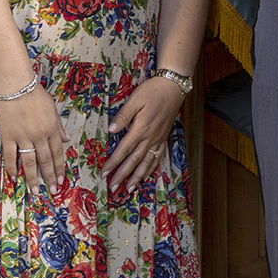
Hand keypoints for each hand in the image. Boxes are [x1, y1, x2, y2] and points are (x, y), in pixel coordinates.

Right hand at [0, 83, 66, 192]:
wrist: (16, 85)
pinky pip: (10, 156)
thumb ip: (58, 126)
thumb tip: (66, 141)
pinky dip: (11, 168)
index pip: (57, 153)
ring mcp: (24, 137)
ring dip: (33, 178)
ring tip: (35, 191)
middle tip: (52, 191)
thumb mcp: (52, 108)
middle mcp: (40, 136)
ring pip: (30, 162)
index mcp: (52, 129)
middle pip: (46, 161)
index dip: (59, 168)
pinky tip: (14, 177)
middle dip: (50, 177)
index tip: (61, 180)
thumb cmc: (35, 94)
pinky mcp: (9, 136)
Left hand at [106, 73, 185, 193]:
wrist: (174, 88)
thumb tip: (111, 130)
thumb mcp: (135, 99)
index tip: (104, 173)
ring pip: (147, 163)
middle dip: (122, 176)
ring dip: (137, 177)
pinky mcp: (164, 138)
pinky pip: (157, 157)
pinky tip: (146, 176)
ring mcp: (158, 139)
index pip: (123, 150)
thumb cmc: (153, 91)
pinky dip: (151, 169)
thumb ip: (123, 116)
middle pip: (134, 161)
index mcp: (140, 129)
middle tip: (113, 188)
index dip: (113, 163)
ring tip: (129, 189)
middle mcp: (150, 138)